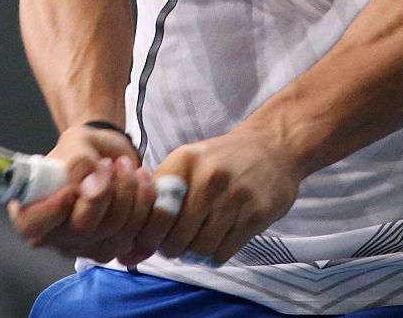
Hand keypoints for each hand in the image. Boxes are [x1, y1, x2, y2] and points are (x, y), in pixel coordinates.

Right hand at [7, 124, 173, 264]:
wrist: (110, 156)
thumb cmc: (83, 150)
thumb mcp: (75, 142)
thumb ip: (78, 160)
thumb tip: (88, 184)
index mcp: (33, 209)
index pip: (31, 225)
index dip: (52, 209)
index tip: (72, 185)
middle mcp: (57, 236)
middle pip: (82, 230)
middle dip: (104, 192)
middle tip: (110, 164)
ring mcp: (87, 247)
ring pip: (114, 234)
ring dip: (129, 194)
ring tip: (127, 167)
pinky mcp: (116, 249)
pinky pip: (138, 237)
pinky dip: (146, 206)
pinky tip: (141, 184)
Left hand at [140, 122, 304, 266]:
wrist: (273, 148)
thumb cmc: (221, 160)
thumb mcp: (188, 162)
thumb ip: (160, 193)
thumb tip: (129, 239)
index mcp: (184, 161)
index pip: (154, 212)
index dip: (149, 233)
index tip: (153, 237)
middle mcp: (209, 177)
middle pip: (177, 236)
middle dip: (172, 248)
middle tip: (175, 246)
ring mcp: (235, 196)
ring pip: (201, 248)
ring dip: (195, 254)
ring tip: (196, 244)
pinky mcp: (257, 214)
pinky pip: (225, 251)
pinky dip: (216, 255)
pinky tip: (217, 243)